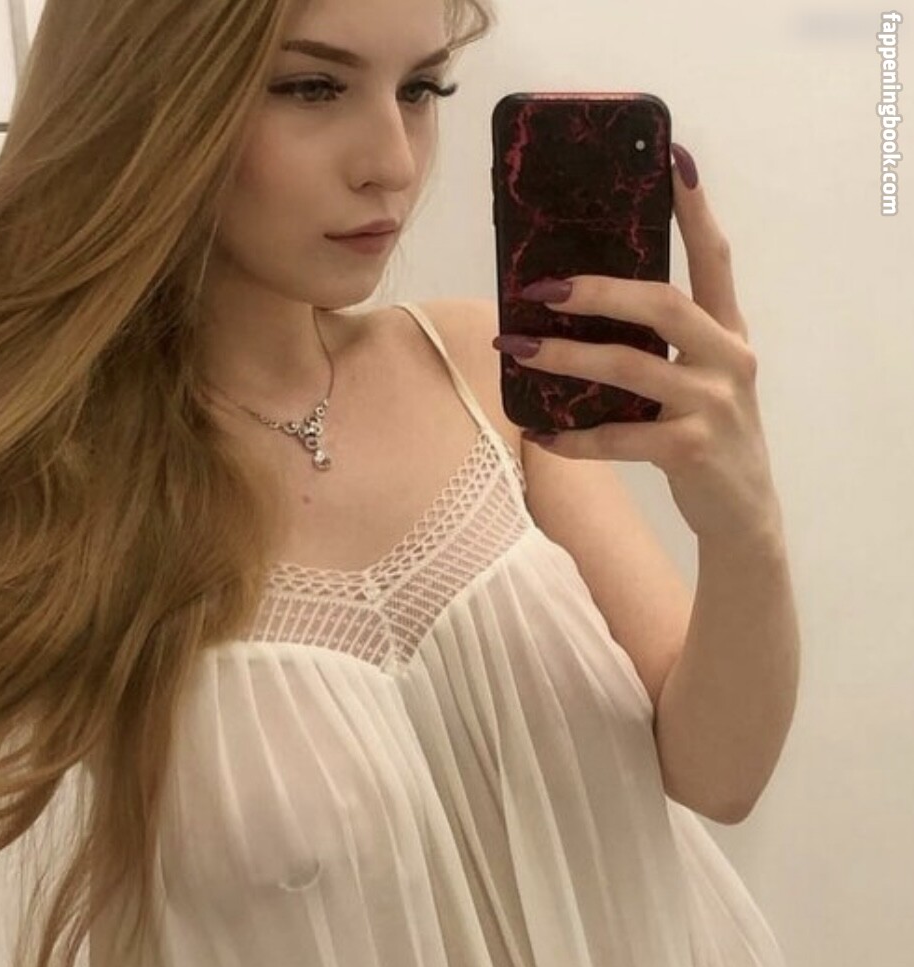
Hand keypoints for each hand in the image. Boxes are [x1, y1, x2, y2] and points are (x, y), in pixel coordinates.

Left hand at [495, 147, 784, 544]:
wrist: (744, 515)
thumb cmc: (708, 437)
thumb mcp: (700, 380)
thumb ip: (665, 346)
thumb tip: (583, 308)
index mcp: (729, 333)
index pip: (716, 258)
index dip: (695, 208)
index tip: (673, 158)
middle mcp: (728, 360)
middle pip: (663, 306)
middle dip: (599, 292)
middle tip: (541, 288)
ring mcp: (712, 405)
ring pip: (631, 369)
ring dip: (566, 358)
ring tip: (516, 349)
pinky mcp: (691, 450)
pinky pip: (619, 437)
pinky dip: (573, 437)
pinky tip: (538, 432)